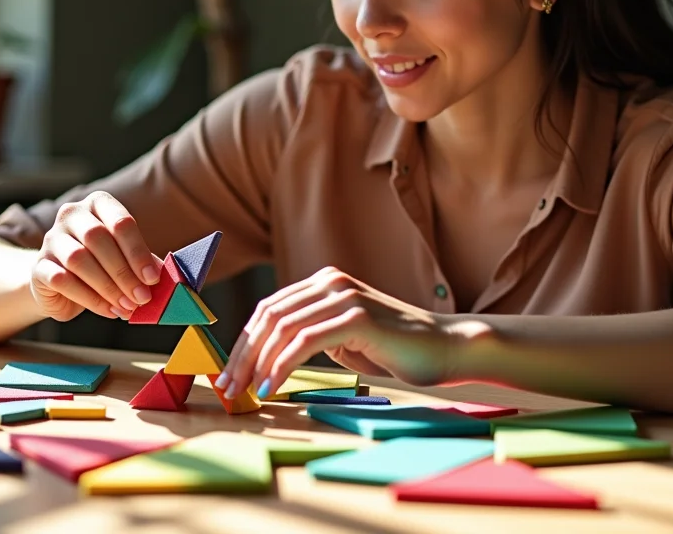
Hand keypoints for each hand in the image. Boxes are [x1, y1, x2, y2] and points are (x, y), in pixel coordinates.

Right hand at [31, 191, 164, 321]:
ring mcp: (51, 238)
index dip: (138, 252)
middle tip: (141, 297)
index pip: (120, 222)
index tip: (152, 278)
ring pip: (79, 259)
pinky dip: (90, 298)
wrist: (60, 284)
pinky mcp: (39, 265)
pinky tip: (108, 310)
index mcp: (98, 204)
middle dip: (123, 272)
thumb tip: (161, 276)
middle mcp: (71, 215)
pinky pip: (62, 280)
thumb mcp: (125, 258)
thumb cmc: (101, 264)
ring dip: (107, 287)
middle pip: (98, 239)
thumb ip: (142, 262)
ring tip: (126, 306)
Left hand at [215, 267, 458, 399]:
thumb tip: (268, 360)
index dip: (244, 342)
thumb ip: (312, 338)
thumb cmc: (398, 350)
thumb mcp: (345, 339)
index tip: (228, 373)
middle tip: (227, 388)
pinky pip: (305, 341)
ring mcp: (344, 296)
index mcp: (325, 283)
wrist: (446, 348)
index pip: (269, 309)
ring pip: (282, 328)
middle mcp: (331, 282)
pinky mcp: (357, 317)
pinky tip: (272, 386)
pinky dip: (282, 365)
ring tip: (246, 391)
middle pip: (269, 316)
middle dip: (242, 354)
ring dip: (256, 363)